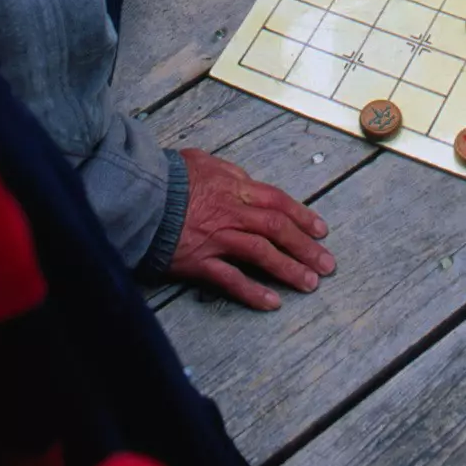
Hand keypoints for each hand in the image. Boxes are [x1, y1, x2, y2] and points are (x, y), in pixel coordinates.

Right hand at [168, 150, 334, 311]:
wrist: (138, 195)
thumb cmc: (168, 176)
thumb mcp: (203, 162)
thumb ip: (230, 173)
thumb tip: (246, 180)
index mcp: (235, 187)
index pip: (278, 201)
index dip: (303, 216)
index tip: (321, 231)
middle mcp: (232, 213)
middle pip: (277, 229)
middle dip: (306, 247)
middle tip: (327, 264)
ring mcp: (218, 238)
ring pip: (262, 254)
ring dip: (289, 269)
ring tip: (310, 283)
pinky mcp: (200, 261)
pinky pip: (231, 280)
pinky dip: (253, 292)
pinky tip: (272, 303)